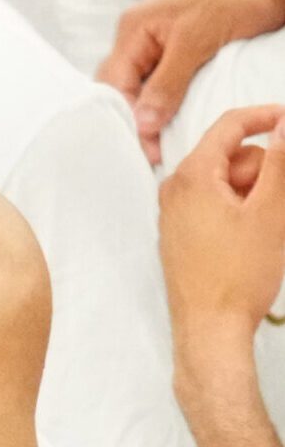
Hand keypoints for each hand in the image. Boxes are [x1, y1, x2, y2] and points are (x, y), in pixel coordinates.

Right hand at [99, 0, 284, 164]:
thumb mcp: (198, 40)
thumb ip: (167, 83)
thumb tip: (142, 124)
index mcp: (133, 29)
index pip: (114, 85)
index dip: (128, 119)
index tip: (149, 150)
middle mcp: (137, 38)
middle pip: (120, 89)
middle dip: (132, 121)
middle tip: (151, 153)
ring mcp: (155, 45)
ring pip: (138, 89)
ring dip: (147, 116)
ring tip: (158, 144)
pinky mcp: (174, 53)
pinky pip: (158, 85)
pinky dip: (162, 106)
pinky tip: (169, 124)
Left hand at [159, 105, 284, 354]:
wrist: (209, 330)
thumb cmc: (238, 276)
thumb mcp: (271, 211)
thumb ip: (280, 161)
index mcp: (191, 177)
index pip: (230, 125)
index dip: (265, 116)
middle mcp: (174, 191)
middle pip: (231, 157)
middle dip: (263, 171)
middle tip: (277, 204)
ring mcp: (173, 214)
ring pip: (226, 183)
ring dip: (255, 194)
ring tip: (267, 227)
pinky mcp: (179, 235)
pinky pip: (215, 206)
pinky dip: (240, 210)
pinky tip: (253, 237)